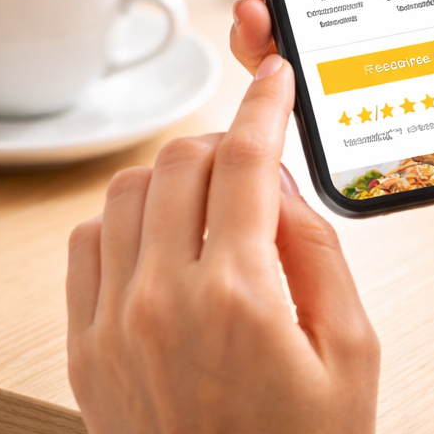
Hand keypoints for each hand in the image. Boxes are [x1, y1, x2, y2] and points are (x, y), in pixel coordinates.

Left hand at [66, 56, 379, 433]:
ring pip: (124, 193)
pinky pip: (85, 245)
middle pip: (180, 163)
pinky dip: (123, 221)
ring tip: (212, 203)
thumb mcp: (351, 347)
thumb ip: (315, 247)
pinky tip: (162, 241)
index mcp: (238, 296)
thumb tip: (277, 179)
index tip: (274, 81)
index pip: (243, 161)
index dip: (263, 105)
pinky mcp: (83, 351)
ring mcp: (111, 327)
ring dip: (172, 177)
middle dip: (225, 142)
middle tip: (258, 159)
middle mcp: (161, 302)